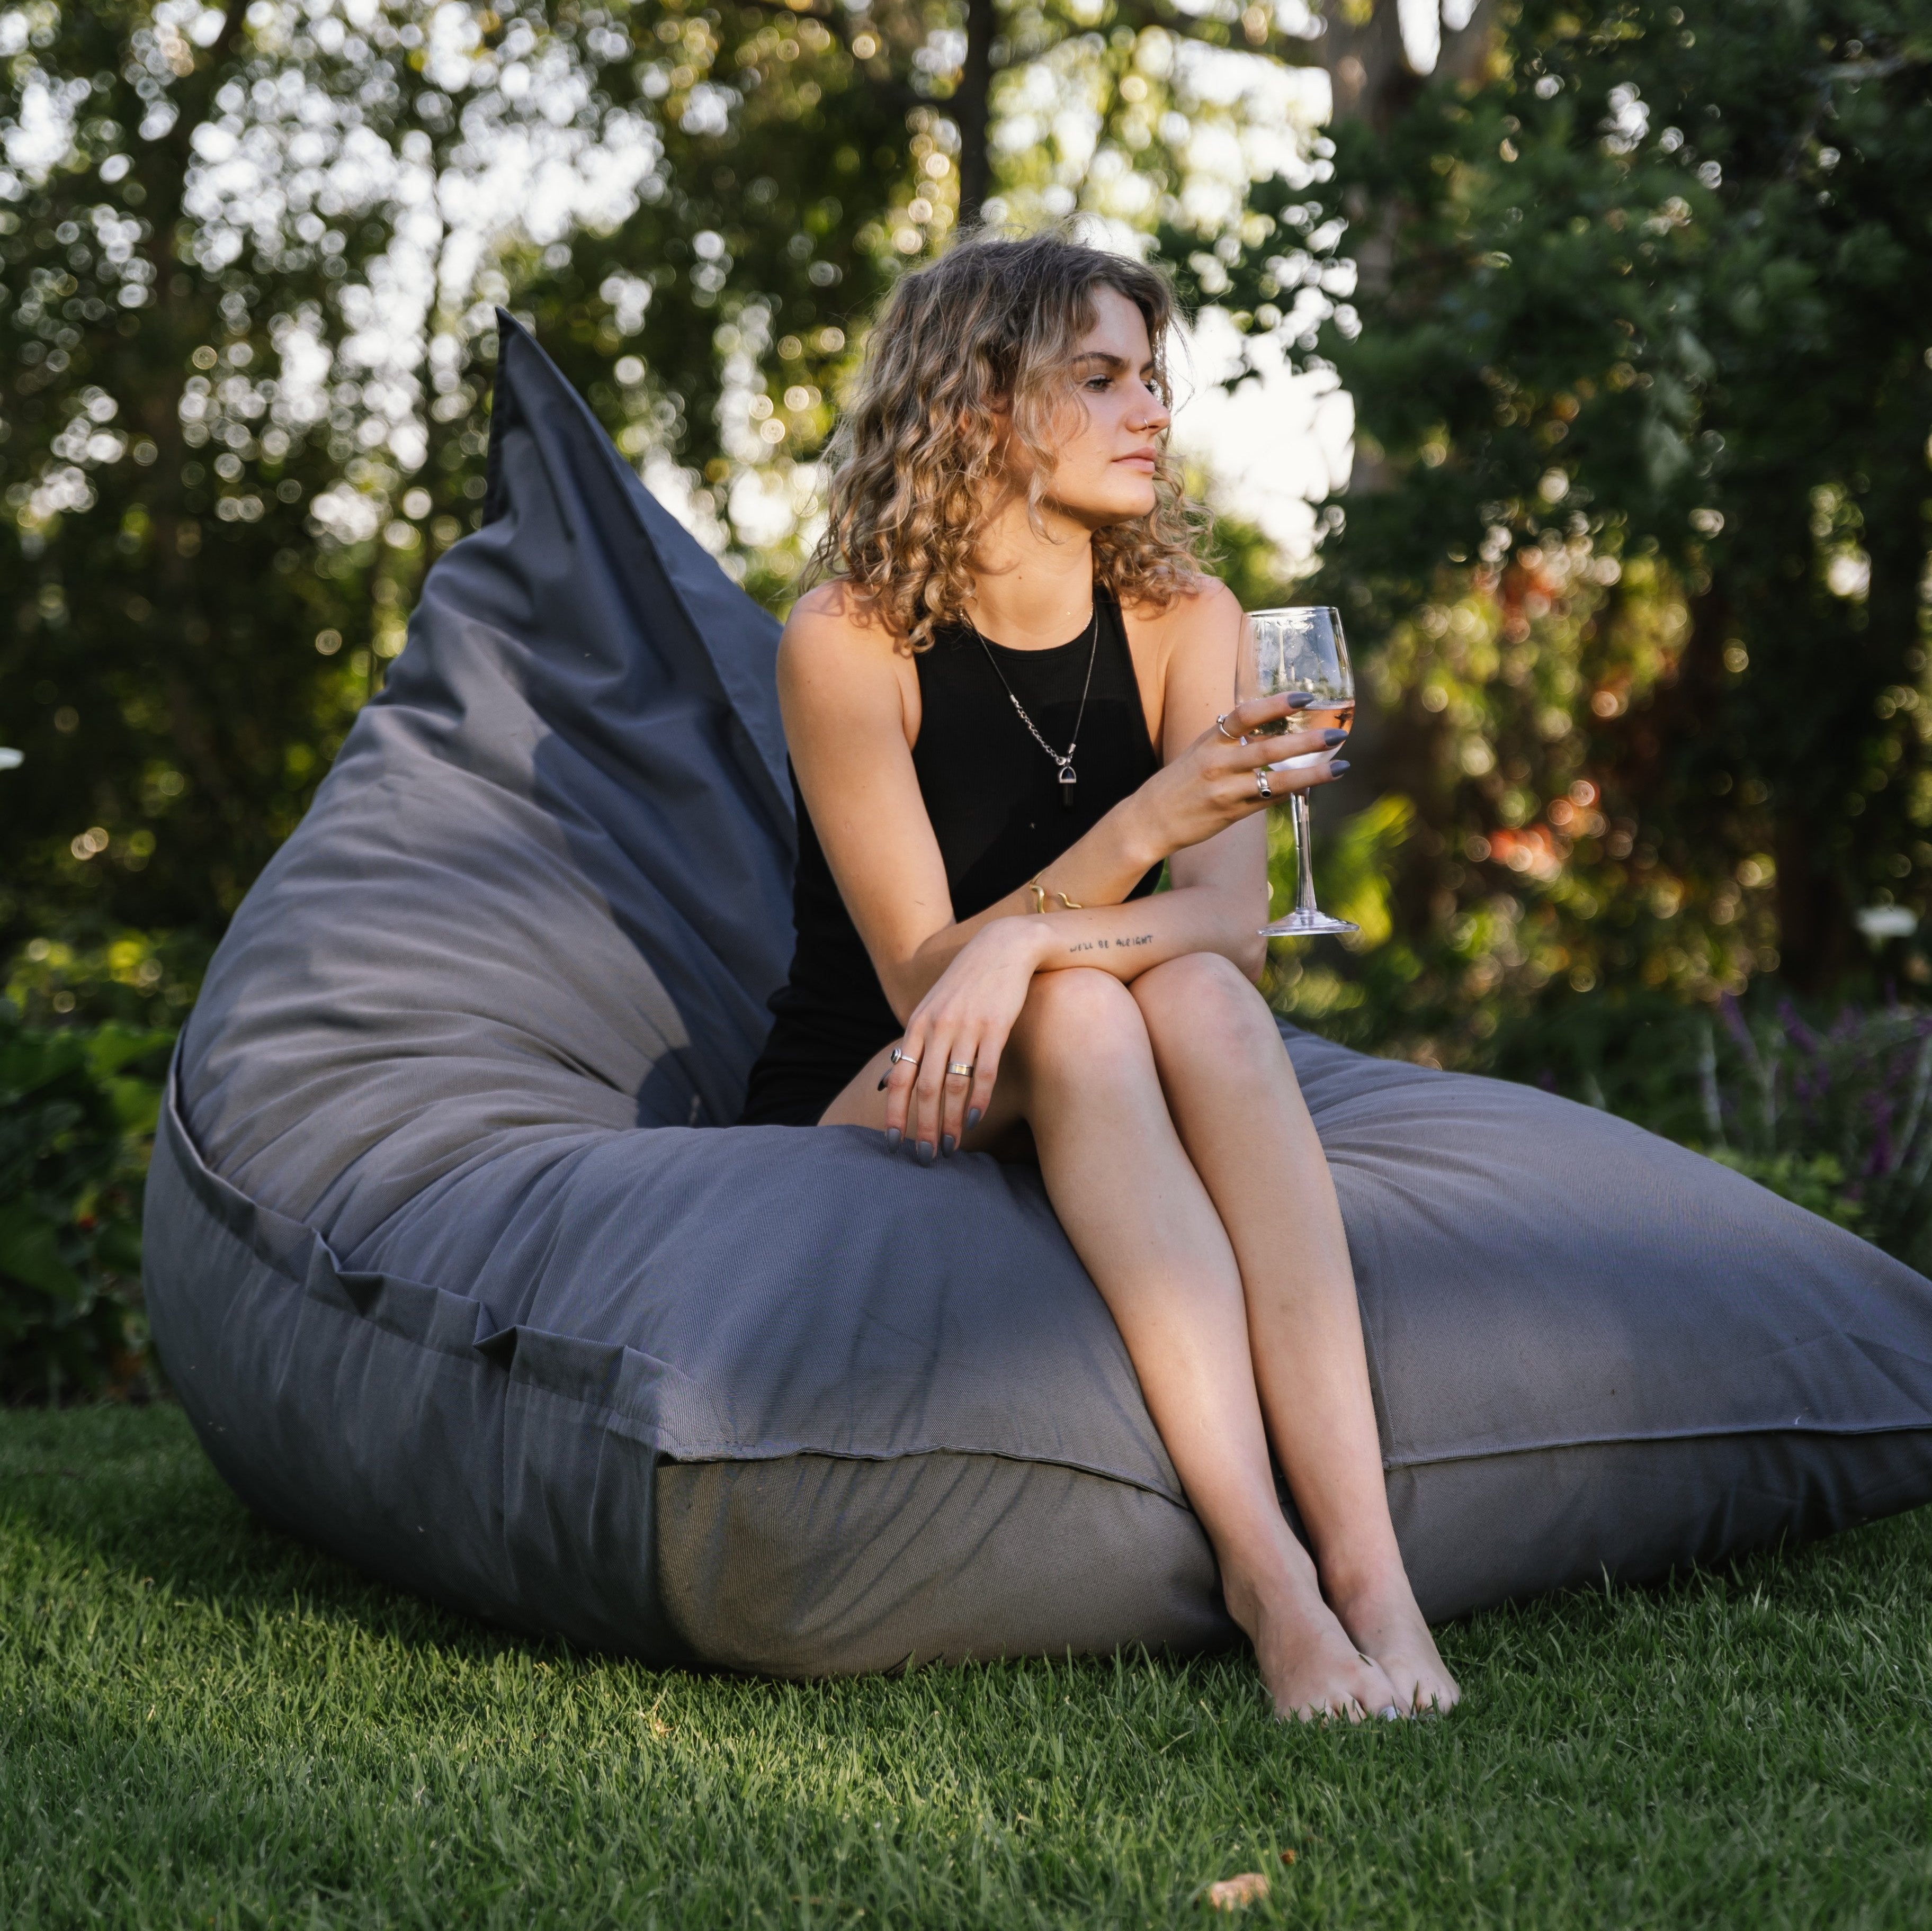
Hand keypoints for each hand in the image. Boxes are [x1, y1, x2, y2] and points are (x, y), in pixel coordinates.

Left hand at [881, 919, 1041, 1161]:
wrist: (1002, 947)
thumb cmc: (966, 984)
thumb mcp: (932, 1008)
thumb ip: (914, 1043)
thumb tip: (888, 1081)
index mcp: (917, 1025)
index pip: (899, 1078)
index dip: (894, 1113)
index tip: (893, 1142)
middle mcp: (937, 1027)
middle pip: (925, 1089)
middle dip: (923, 1128)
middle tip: (924, 1157)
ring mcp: (966, 1027)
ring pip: (954, 1085)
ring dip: (952, 1121)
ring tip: (952, 1147)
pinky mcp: (995, 1026)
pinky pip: (985, 1071)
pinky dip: (979, 1099)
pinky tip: (976, 1120)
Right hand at [1128, 693, 1346, 859]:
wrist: (1148, 821)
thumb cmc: (1177, 783)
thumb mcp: (1199, 752)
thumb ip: (1233, 742)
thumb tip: (1271, 734)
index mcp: (1209, 741)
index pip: (1244, 715)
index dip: (1276, 704)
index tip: (1304, 697)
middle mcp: (1217, 764)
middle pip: (1268, 749)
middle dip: (1306, 741)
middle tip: (1336, 733)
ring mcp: (1225, 791)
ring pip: (1276, 780)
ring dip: (1312, 773)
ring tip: (1341, 767)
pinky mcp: (1231, 814)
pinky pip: (1269, 801)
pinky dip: (1292, 792)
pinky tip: (1312, 785)